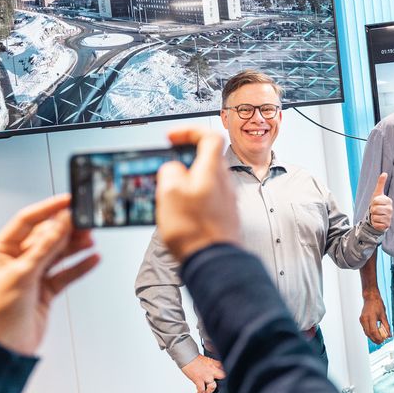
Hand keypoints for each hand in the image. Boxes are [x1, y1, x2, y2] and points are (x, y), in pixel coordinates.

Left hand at [0, 195, 98, 355]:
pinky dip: (80, 265)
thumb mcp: (22, 275)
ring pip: (58, 253)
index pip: (26, 222)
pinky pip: (66, 272)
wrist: (4, 350)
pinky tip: (93, 258)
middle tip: (86, 222)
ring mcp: (32, 275)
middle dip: (66, 230)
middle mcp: (15, 261)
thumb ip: (45, 247)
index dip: (48, 209)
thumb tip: (61, 222)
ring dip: (75, 246)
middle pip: (46, 237)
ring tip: (91, 239)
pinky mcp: (45, 290)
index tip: (68, 201)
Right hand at [156, 127, 239, 261]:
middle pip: (206, 159)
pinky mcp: (224, 216)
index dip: (190, 131)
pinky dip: (192, 198)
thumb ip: (170, 171)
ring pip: (205, 179)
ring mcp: (226, 200)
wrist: (213, 261)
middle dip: (184, 161)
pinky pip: (207, 198)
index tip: (173, 137)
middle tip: (167, 170)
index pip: (209, 136)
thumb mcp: (169, 192)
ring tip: (169, 195)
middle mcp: (224, 182)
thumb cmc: (195, 230)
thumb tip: (172, 169)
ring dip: (186, 182)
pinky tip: (180, 213)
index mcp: (212, 170)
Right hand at [180, 354, 225, 392]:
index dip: (225, 374)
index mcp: (214, 363)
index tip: (223, 378)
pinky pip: (201, 390)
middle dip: (221, 382)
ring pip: (212, 386)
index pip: (224, 369)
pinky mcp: (198, 380)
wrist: (186, 356)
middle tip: (217, 386)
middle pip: (222, 377)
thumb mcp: (207, 359)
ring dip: (209, 391)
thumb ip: (212, 365)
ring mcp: (206, 375)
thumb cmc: (194, 357)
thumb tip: (212, 370)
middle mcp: (212, 369)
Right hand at [359, 291, 390, 343]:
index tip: (383, 340)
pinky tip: (374, 334)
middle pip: (369, 333)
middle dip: (375, 339)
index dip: (378, 337)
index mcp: (370, 317)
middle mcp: (364, 319)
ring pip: (366, 332)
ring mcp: (362, 320)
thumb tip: (389, 334)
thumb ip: (386, 326)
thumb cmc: (377, 304)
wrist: (370, 297)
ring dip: (372, 337)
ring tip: (378, 339)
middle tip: (381, 342)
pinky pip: (365, 329)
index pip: (374, 331)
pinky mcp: (361, 320)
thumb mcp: (384, 315)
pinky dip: (370, 333)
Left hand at [368, 172, 392, 231]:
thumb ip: (381, 183)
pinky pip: (376, 224)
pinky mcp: (387, 225)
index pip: (376, 201)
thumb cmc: (377, 204)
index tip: (376, 203)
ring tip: (377, 216)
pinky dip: (375, 223)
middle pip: (375, 209)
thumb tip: (384, 173)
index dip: (373, 202)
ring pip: (375, 217)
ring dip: (373, 217)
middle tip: (375, 210)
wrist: (378, 217)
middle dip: (372, 210)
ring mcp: (389, 218)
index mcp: (389, 201)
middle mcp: (391, 209)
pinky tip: (378, 221)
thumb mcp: (378, 193)